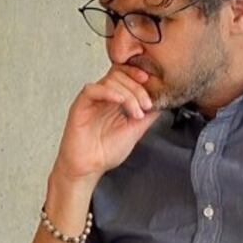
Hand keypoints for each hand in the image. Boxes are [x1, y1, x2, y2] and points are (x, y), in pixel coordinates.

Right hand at [51, 64, 160, 185]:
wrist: (89, 169)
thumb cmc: (105, 152)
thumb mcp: (135, 131)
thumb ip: (147, 116)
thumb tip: (162, 103)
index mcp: (113, 101)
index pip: (124, 75)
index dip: (137, 74)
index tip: (150, 82)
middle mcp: (102, 98)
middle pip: (119, 75)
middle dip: (137, 88)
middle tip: (146, 105)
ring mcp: (91, 101)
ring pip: (109, 81)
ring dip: (128, 94)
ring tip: (135, 112)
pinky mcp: (79, 107)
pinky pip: (92, 90)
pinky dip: (108, 92)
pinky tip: (120, 101)